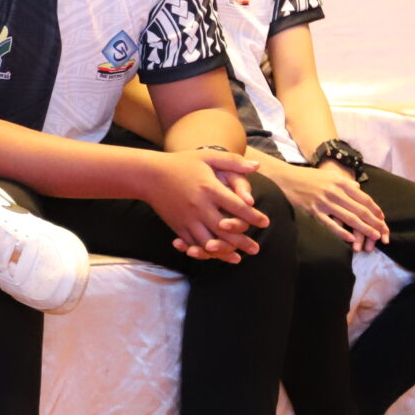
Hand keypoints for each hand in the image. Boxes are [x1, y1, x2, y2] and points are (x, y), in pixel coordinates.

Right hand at [146, 149, 270, 263]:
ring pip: (209, 241)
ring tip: (238, 258)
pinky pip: (192, 243)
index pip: (237, 207)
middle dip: (243, 241)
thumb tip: (256, 166)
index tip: (265, 223)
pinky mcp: (177, 226)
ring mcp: (187, 219)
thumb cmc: (181, 163)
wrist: (148, 175)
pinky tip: (214, 255)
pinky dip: (204, 252)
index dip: (253, 217)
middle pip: (226, 230)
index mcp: (210, 189)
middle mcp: (200, 207)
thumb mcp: (207, 157)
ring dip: (225, 252)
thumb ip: (233, 161)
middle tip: (256, 249)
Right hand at [262, 159, 389, 250]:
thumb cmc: (307, 177)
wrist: (285, 178)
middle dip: (374, 222)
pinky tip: (351, 239)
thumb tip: (358, 188)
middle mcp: (335, 192)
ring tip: (374, 237)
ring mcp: (324, 202)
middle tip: (384, 232)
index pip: (364, 198)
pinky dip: (342, 232)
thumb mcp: (328, 175)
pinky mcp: (313, 210)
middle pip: (360, 210)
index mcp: (341, 183)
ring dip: (364, 228)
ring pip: (349, 218)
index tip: (382, 219)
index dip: (375, 210)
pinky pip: (330, 224)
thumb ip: (345, 182)